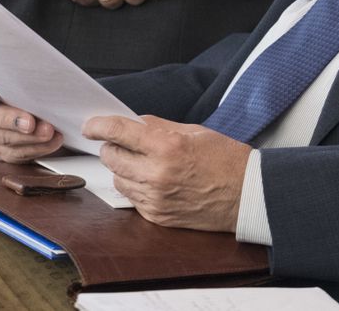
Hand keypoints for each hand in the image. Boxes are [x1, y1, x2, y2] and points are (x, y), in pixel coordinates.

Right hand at [0, 69, 63, 161]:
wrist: (55, 107)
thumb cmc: (43, 83)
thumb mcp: (36, 71)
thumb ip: (29, 70)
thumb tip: (42, 70)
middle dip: (11, 119)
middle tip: (30, 123)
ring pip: (1, 137)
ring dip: (28, 136)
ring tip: (48, 132)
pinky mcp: (4, 149)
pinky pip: (15, 153)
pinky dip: (37, 147)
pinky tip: (53, 140)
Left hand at [87, 115, 249, 231]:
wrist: (247, 196)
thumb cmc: (227, 161)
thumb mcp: (196, 131)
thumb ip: (160, 126)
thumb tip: (135, 122)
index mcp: (168, 147)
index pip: (119, 132)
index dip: (99, 125)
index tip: (91, 124)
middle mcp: (157, 174)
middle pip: (111, 157)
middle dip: (111, 146)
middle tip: (121, 141)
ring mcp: (155, 199)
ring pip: (117, 179)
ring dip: (122, 167)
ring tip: (141, 161)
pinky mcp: (157, 216)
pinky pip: (131, 198)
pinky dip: (134, 186)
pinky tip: (151, 179)